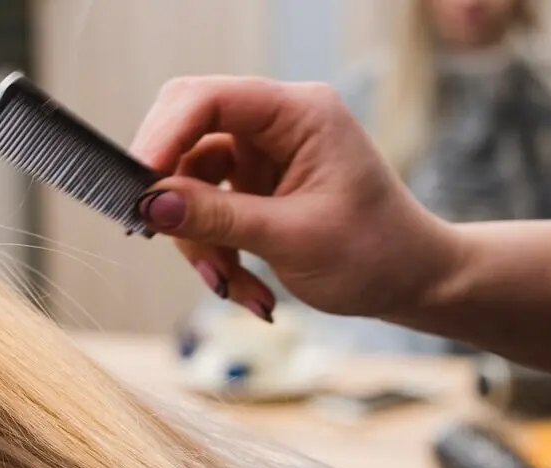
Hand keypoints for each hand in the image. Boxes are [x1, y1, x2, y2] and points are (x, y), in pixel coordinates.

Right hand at [131, 77, 461, 325]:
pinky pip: (203, 211)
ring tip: (230, 285)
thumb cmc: (375, 253)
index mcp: (300, 113)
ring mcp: (261, 156)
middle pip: (186, 135)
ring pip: (188, 184)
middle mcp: (276, 124)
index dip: (164, 136)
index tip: (139, 189)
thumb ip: (218, 218)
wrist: (410, 282)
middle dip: (173, 194)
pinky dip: (211, 252)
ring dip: (197, 241)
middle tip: (161, 236)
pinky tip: (241, 285)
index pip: (209, 99)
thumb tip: (151, 203)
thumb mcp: (292, 239)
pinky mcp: (251, 187)